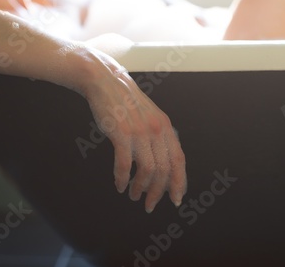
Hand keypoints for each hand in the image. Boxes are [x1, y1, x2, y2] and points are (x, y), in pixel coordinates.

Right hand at [79, 46, 186, 212]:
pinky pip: (125, 164)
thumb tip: (162, 163)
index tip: (176, 199)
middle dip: (158, 192)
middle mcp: (157, 130)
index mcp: (166, 127)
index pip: (179, 160)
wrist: (105, 81)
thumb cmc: (125, 102)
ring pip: (147, 171)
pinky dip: (122, 179)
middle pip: (164, 170)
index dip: (179, 182)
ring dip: (140, 188)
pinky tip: (119, 185)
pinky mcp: (121, 133)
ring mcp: (139, 131)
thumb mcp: (149, 116)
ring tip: (133, 195)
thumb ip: (158, 136)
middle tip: (149, 204)